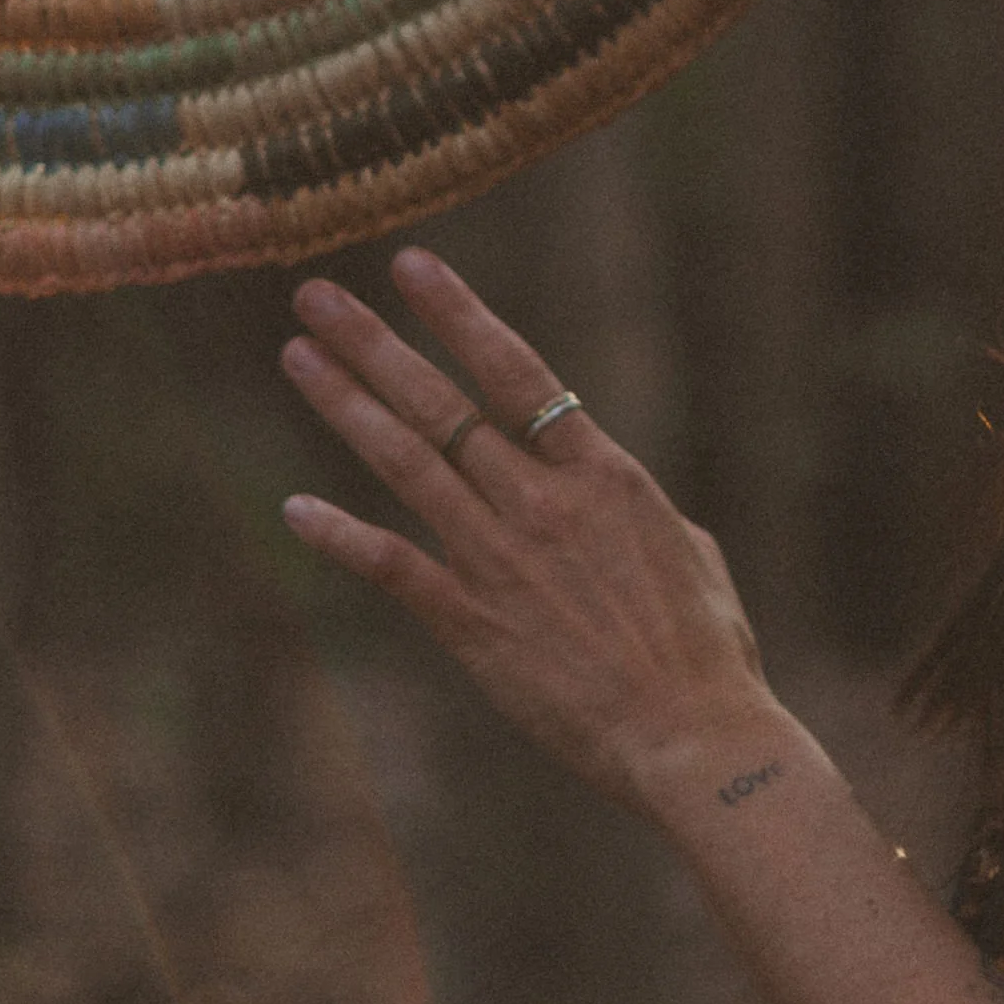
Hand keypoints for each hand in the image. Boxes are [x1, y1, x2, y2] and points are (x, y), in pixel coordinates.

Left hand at [277, 246, 779, 815]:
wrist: (695, 737)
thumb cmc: (708, 652)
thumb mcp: (687, 552)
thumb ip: (631, 511)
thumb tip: (616, 496)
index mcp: (602, 475)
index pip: (517, 371)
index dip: (458, 315)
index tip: (412, 266)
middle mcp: (542, 503)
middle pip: (444, 404)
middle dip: (375, 343)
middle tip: (316, 296)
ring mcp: (501, 560)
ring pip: (408, 464)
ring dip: (347, 407)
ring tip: (297, 358)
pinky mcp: (473, 625)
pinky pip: (395, 567)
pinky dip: (341, 537)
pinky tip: (295, 510)